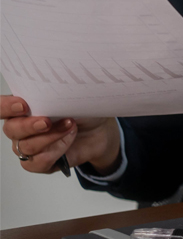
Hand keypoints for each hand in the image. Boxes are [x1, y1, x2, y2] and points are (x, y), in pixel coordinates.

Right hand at [1, 95, 120, 174]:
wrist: (100, 130)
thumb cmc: (83, 111)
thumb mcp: (73, 97)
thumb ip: (57, 95)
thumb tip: (53, 92)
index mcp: (23, 107)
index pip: (1, 107)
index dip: (6, 107)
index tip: (22, 105)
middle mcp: (20, 127)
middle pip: (11, 129)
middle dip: (29, 125)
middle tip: (47, 122)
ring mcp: (28, 146)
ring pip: (26, 146)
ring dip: (50, 137)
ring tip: (70, 126)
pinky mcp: (38, 162)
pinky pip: (38, 162)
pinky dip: (56, 151)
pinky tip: (69, 140)